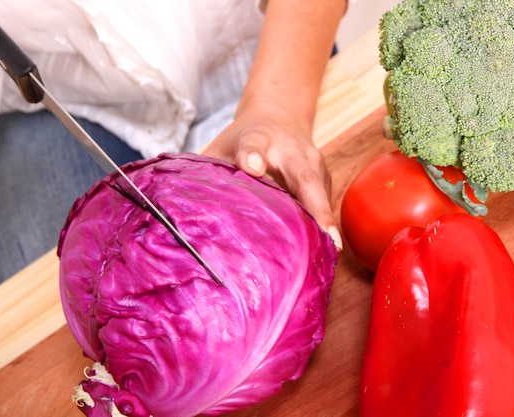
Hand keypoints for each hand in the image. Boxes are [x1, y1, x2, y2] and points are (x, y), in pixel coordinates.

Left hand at [203, 102, 342, 250]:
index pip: (253, 144)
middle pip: (306, 179)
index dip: (251, 154)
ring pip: (321, 195)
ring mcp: (315, 165)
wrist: (279, 117)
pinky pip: (323, 204)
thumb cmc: (245, 140)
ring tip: (326, 256)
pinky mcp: (325, 180)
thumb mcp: (222, 147)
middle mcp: (294, 150)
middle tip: (329, 239)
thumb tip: (184, 209)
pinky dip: (322, 227)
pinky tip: (320, 254)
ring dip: (324, 224)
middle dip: (317, 209)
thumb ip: (208, 171)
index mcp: (259, 137)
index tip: (251, 167)